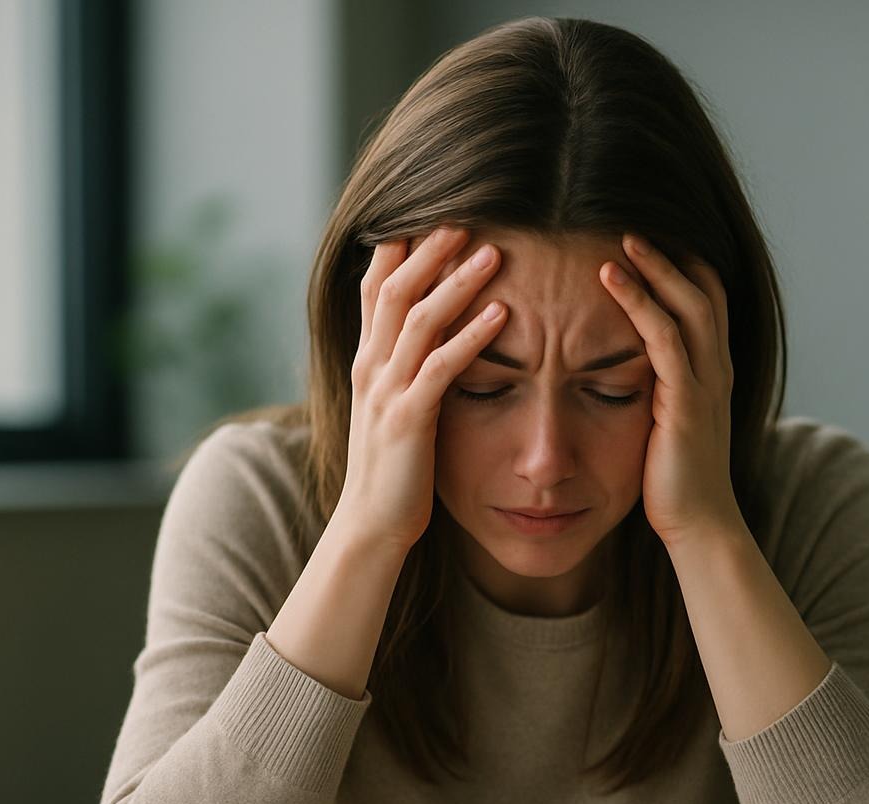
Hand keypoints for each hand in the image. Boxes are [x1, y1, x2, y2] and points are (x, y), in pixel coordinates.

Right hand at [332, 225, 507, 551]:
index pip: (375, 287)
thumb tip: (429, 335)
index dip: (399, 247)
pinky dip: (472, 336)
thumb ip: (405, 368)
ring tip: (494, 252)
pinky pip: (441, 368)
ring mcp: (386, 392)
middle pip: (393, 288)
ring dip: (456, 282)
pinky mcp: (408, 420)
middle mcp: (370, 367)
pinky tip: (502, 315)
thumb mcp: (393, 408)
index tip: (430, 211)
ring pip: (417, 319)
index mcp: (367, 360)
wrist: (370, 526)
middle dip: (428, 249)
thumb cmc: (393, 469)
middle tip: (466, 215)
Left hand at [599, 233, 743, 547]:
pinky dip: (638, 301)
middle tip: (631, 222)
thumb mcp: (664, 424)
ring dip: (655, 266)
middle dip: (670, 254)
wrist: (699, 526)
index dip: (682, 266)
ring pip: (690, 305)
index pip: (707, 301)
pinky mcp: (686, 402)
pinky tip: (609, 278)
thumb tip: (621, 371)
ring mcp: (706, 384)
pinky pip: (665, 338)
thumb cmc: (674, 482)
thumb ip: (656, 391)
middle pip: (704, 290)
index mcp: (713, 373)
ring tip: (621, 237)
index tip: (646, 239)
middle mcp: (717, 370)